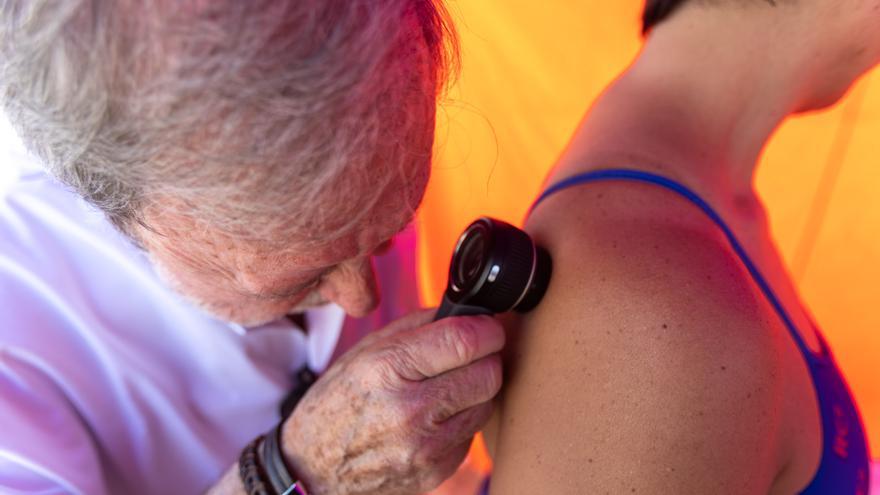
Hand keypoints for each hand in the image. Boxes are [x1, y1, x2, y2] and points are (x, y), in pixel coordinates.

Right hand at [280, 309, 504, 494]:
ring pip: (487, 403)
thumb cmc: (339, 403)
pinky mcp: (437, 470)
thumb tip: (464, 313)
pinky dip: (462, 420)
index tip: (487, 327)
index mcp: (387, 368)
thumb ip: (417, 328)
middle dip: (486, 358)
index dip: (486, 328)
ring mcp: (425, 446)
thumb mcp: (365, 352)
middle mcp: (409, 409)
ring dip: (477, 391)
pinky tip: (436, 417)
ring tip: (448, 386)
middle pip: (488, 373)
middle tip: (470, 356)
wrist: (313, 469)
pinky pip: (472, 433)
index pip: (465, 341)